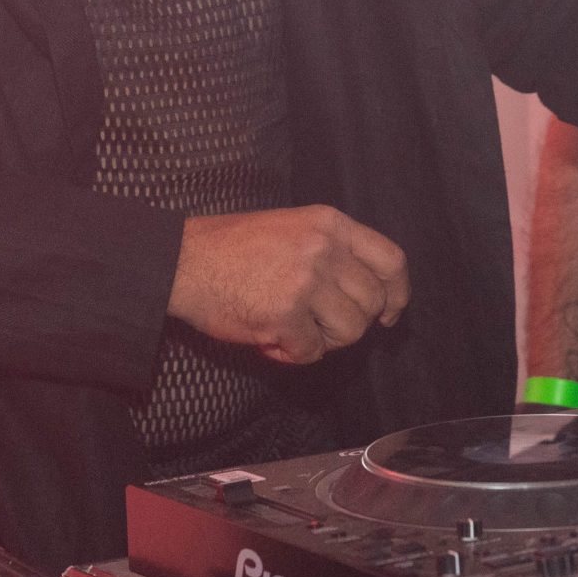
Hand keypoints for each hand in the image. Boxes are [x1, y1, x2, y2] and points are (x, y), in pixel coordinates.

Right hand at [166, 206, 410, 364]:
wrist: (180, 260)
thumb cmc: (232, 248)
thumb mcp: (293, 228)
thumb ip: (333, 251)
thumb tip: (372, 294)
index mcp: (329, 223)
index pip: (391, 260)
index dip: (397, 293)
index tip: (388, 313)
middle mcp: (323, 248)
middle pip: (371, 302)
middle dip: (350, 323)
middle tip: (319, 326)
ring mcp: (305, 280)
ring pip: (349, 330)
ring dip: (324, 340)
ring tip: (293, 330)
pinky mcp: (284, 314)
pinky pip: (312, 351)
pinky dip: (292, 353)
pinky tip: (269, 341)